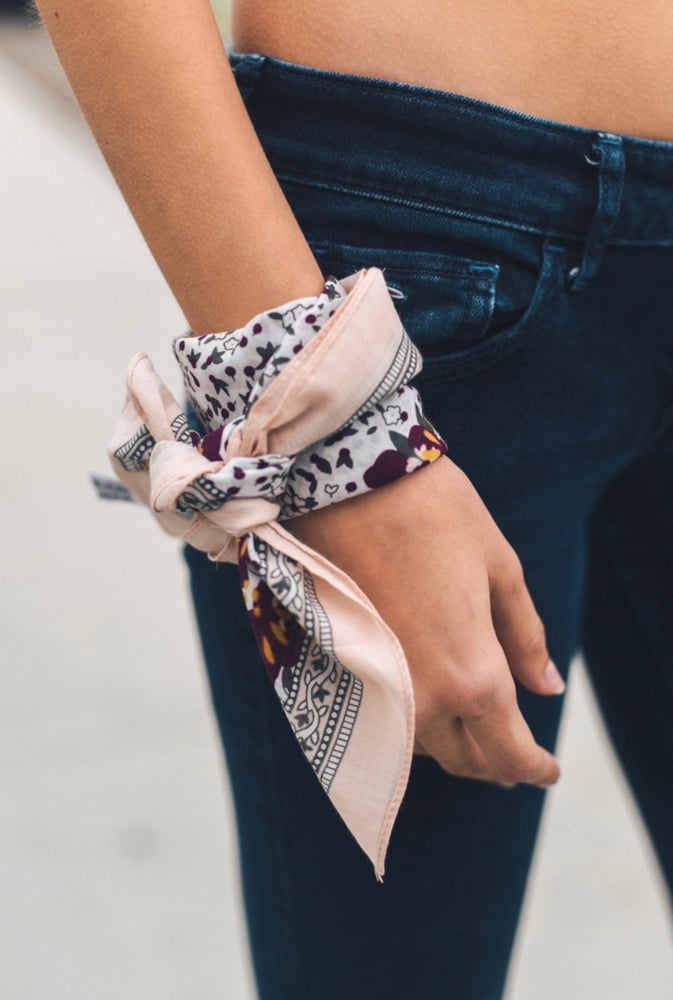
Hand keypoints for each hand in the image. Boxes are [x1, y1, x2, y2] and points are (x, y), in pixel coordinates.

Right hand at [287, 455, 562, 787]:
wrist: (344, 484)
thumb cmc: (435, 514)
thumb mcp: (499, 568)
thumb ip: (525, 637)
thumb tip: (548, 687)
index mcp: (472, 675)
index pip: (510, 754)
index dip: (535, 768)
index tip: (549, 771)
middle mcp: (422, 700)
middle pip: (466, 761)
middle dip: (498, 763)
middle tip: (518, 753)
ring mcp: (377, 690)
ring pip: (424, 746)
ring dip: (455, 743)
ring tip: (475, 721)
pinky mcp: (344, 672)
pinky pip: (388, 721)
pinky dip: (417, 722)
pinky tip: (430, 696)